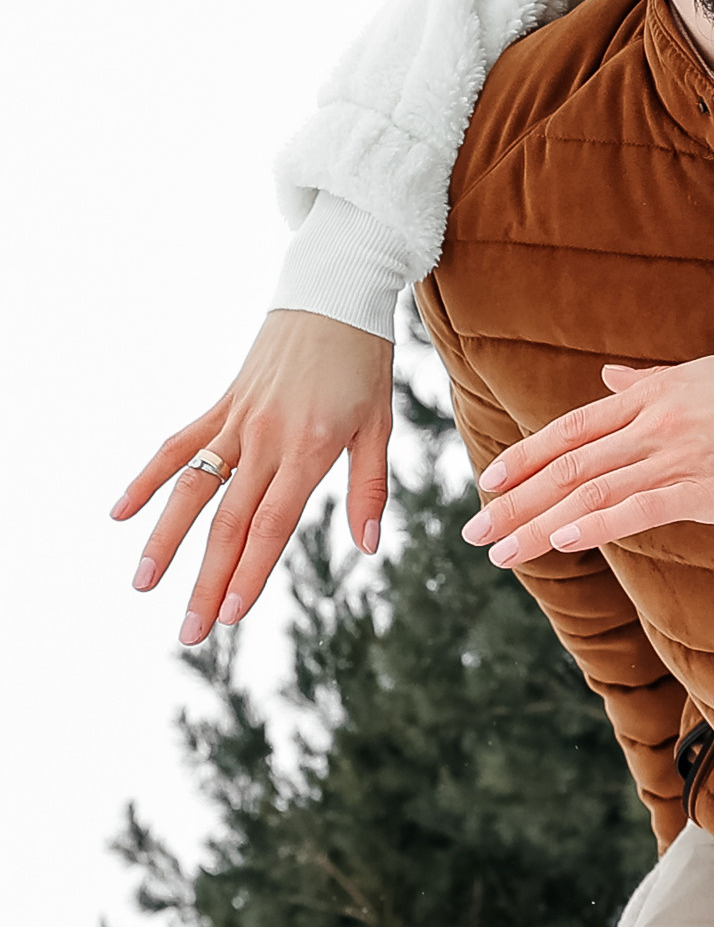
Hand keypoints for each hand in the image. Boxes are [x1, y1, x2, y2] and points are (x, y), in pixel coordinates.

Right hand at [114, 310, 396, 642]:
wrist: (334, 293)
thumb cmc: (365, 362)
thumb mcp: (379, 424)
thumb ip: (368, 488)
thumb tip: (368, 545)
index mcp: (310, 448)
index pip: (273, 524)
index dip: (250, 572)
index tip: (229, 615)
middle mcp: (266, 438)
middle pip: (229, 521)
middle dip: (207, 580)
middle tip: (190, 632)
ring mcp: (238, 420)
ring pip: (192, 488)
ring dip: (165, 539)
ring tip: (143, 583)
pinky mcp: (222, 403)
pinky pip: (178, 444)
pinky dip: (148, 478)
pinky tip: (122, 512)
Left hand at [461, 350, 713, 566]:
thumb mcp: (701, 374)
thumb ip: (648, 383)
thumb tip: (609, 380)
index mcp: (652, 396)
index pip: (571, 429)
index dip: (525, 456)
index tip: (487, 481)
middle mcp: (655, 425)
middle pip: (569, 466)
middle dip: (516, 501)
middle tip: (474, 531)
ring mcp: (679, 457)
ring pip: (593, 492)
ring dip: (541, 524)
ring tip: (502, 551)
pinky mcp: (708, 489)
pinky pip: (641, 508)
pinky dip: (598, 525)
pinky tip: (564, 541)